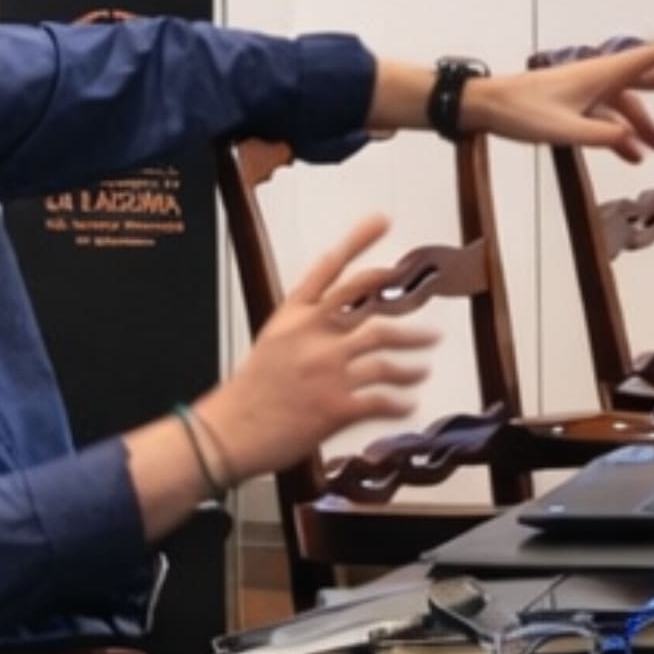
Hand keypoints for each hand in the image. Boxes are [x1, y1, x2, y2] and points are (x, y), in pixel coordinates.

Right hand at [204, 218, 437, 470]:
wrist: (229, 433)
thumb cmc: (250, 390)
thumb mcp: (272, 342)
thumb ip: (304, 325)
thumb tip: (338, 319)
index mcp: (293, 317)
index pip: (329, 267)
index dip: (357, 240)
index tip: (381, 220)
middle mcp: (312, 336)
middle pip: (366, 301)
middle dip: (400, 299)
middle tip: (421, 299)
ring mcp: (326, 369)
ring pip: (384, 351)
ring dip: (411, 359)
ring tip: (424, 366)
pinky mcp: (336, 405)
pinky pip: (381, 399)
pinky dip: (400, 402)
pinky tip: (408, 403)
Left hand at [459, 35, 653, 158]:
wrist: (487, 106)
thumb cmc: (520, 112)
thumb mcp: (563, 129)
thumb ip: (600, 136)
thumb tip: (633, 141)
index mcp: (603, 74)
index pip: (653, 59)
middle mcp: (602, 76)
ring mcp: (591, 90)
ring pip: (632, 103)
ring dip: (650, 124)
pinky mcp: (578, 104)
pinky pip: (611, 117)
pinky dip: (624, 134)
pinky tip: (632, 156)